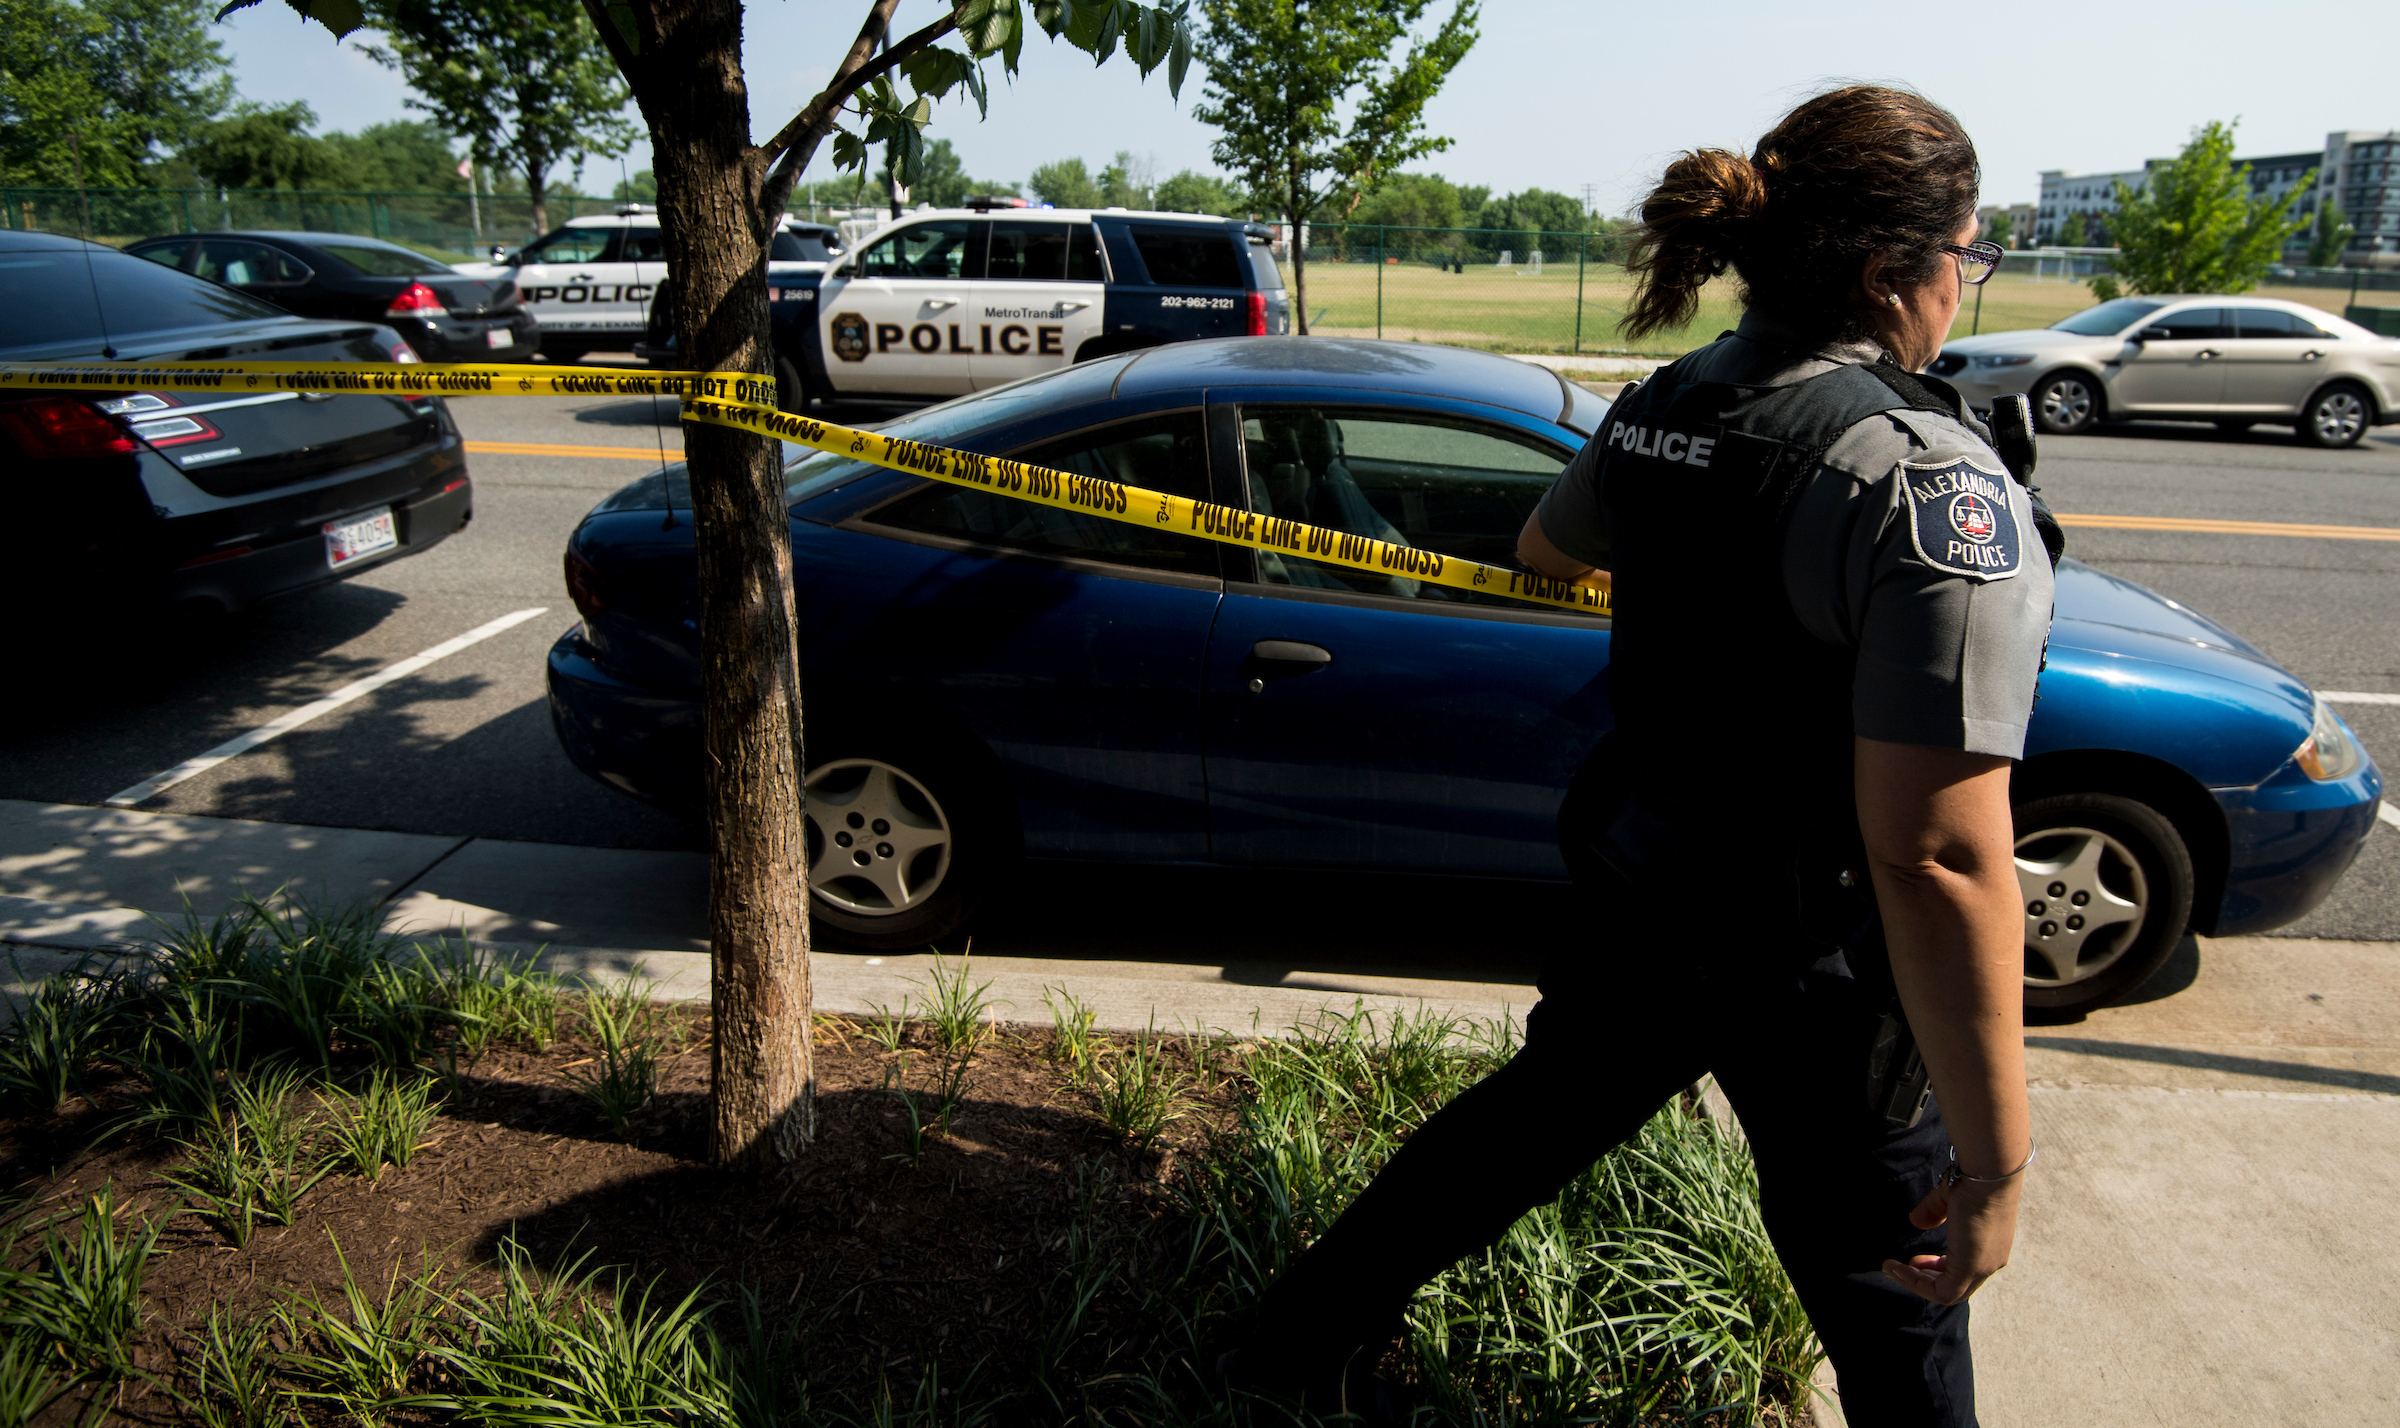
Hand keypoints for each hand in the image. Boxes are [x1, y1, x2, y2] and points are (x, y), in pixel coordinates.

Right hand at [1881, 1174, 2019, 1304]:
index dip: (1937, 1268)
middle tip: (1904, 1267)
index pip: (1964, 1270)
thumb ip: (1933, 1211)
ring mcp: (1983, 1267)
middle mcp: (1990, 1261)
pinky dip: (1918, 1284)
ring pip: (1950, 1294)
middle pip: (1957, 1286)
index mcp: (1990, 1246)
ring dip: (1918, 1284)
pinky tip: (1900, 1268)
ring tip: (1895, 1269)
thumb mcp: (1949, 1197)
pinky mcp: (1972, 1268)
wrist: (1988, 1175)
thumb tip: (1915, 1221)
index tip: (1916, 1260)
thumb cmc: (1973, 1179)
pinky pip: (1943, 1291)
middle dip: (1926, 1279)